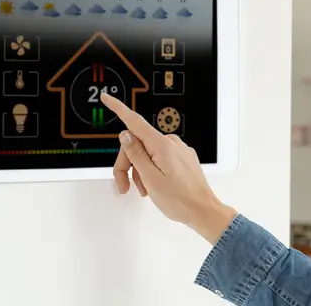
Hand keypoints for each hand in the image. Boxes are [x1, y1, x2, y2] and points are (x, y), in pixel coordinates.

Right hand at [100, 93, 236, 243]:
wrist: (203, 211)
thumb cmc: (180, 199)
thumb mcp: (150, 178)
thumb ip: (136, 154)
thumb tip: (125, 134)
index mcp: (162, 145)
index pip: (134, 122)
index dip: (118, 109)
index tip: (107, 98)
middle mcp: (171, 143)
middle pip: (137, 144)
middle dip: (127, 164)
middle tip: (123, 186)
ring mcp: (178, 150)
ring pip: (147, 153)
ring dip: (139, 171)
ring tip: (143, 190)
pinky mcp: (182, 158)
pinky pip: (160, 158)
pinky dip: (151, 170)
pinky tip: (152, 186)